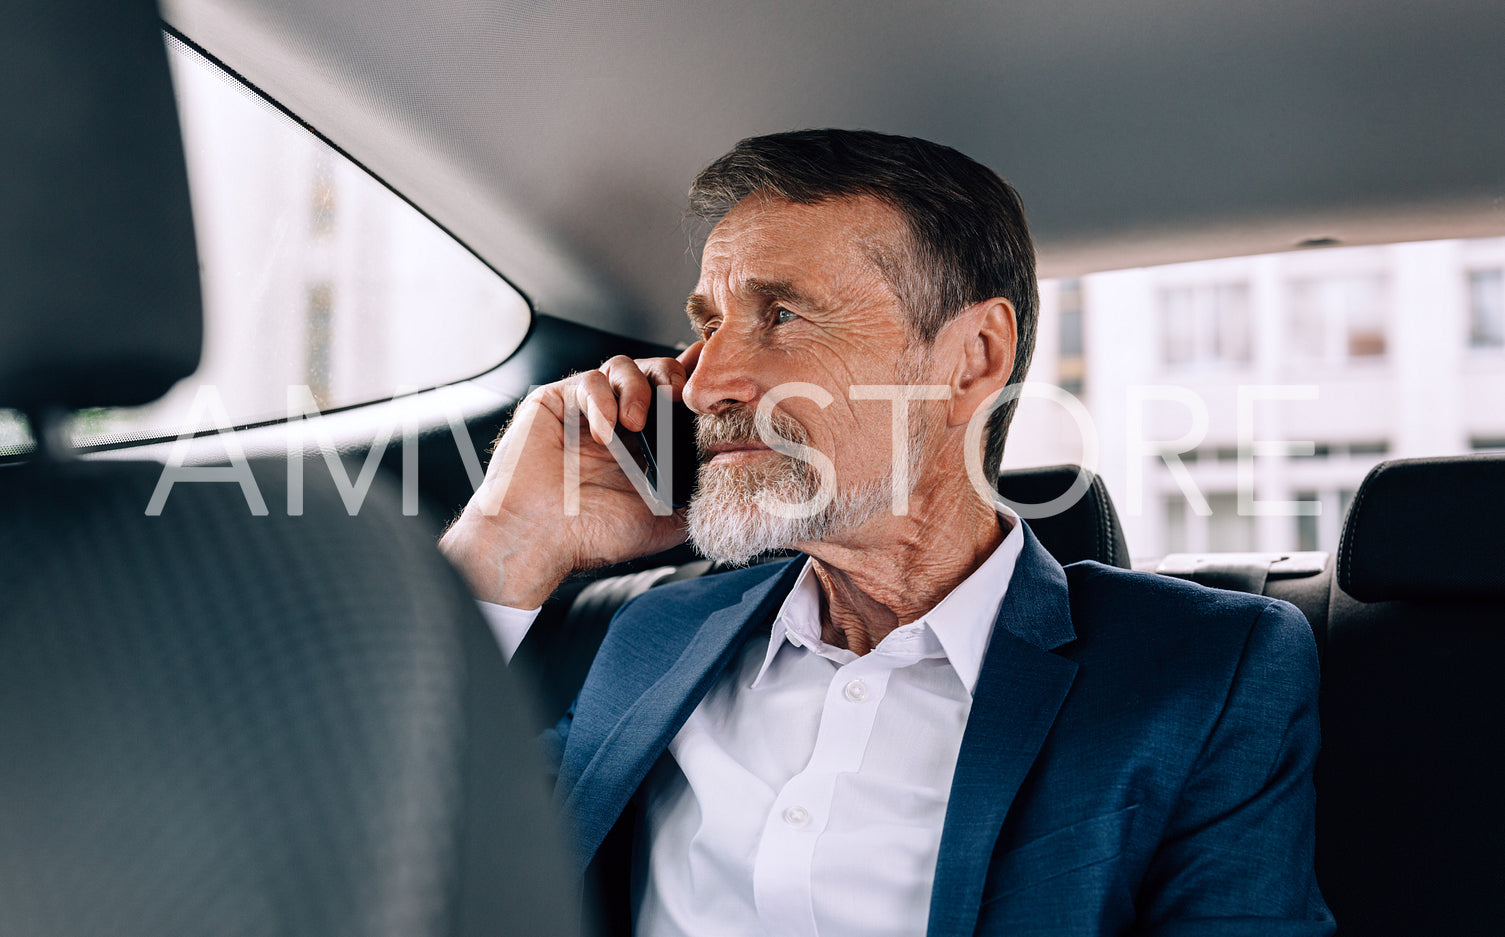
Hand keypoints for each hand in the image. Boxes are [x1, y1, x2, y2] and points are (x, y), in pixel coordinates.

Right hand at [439, 343, 702, 607]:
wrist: (537, 539)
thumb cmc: (589, 536)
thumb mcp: (660, 524)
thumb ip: (693, 500)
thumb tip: (729, 484)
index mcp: (642, 445)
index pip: (674, 400)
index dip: (694, 386)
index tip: (716, 382)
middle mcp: (616, 422)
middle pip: (653, 371)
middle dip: (671, 379)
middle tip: (677, 401)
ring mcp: (586, 409)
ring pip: (622, 366)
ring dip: (637, 388)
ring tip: (636, 423)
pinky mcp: (555, 401)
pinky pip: (588, 380)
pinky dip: (603, 400)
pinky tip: (604, 432)